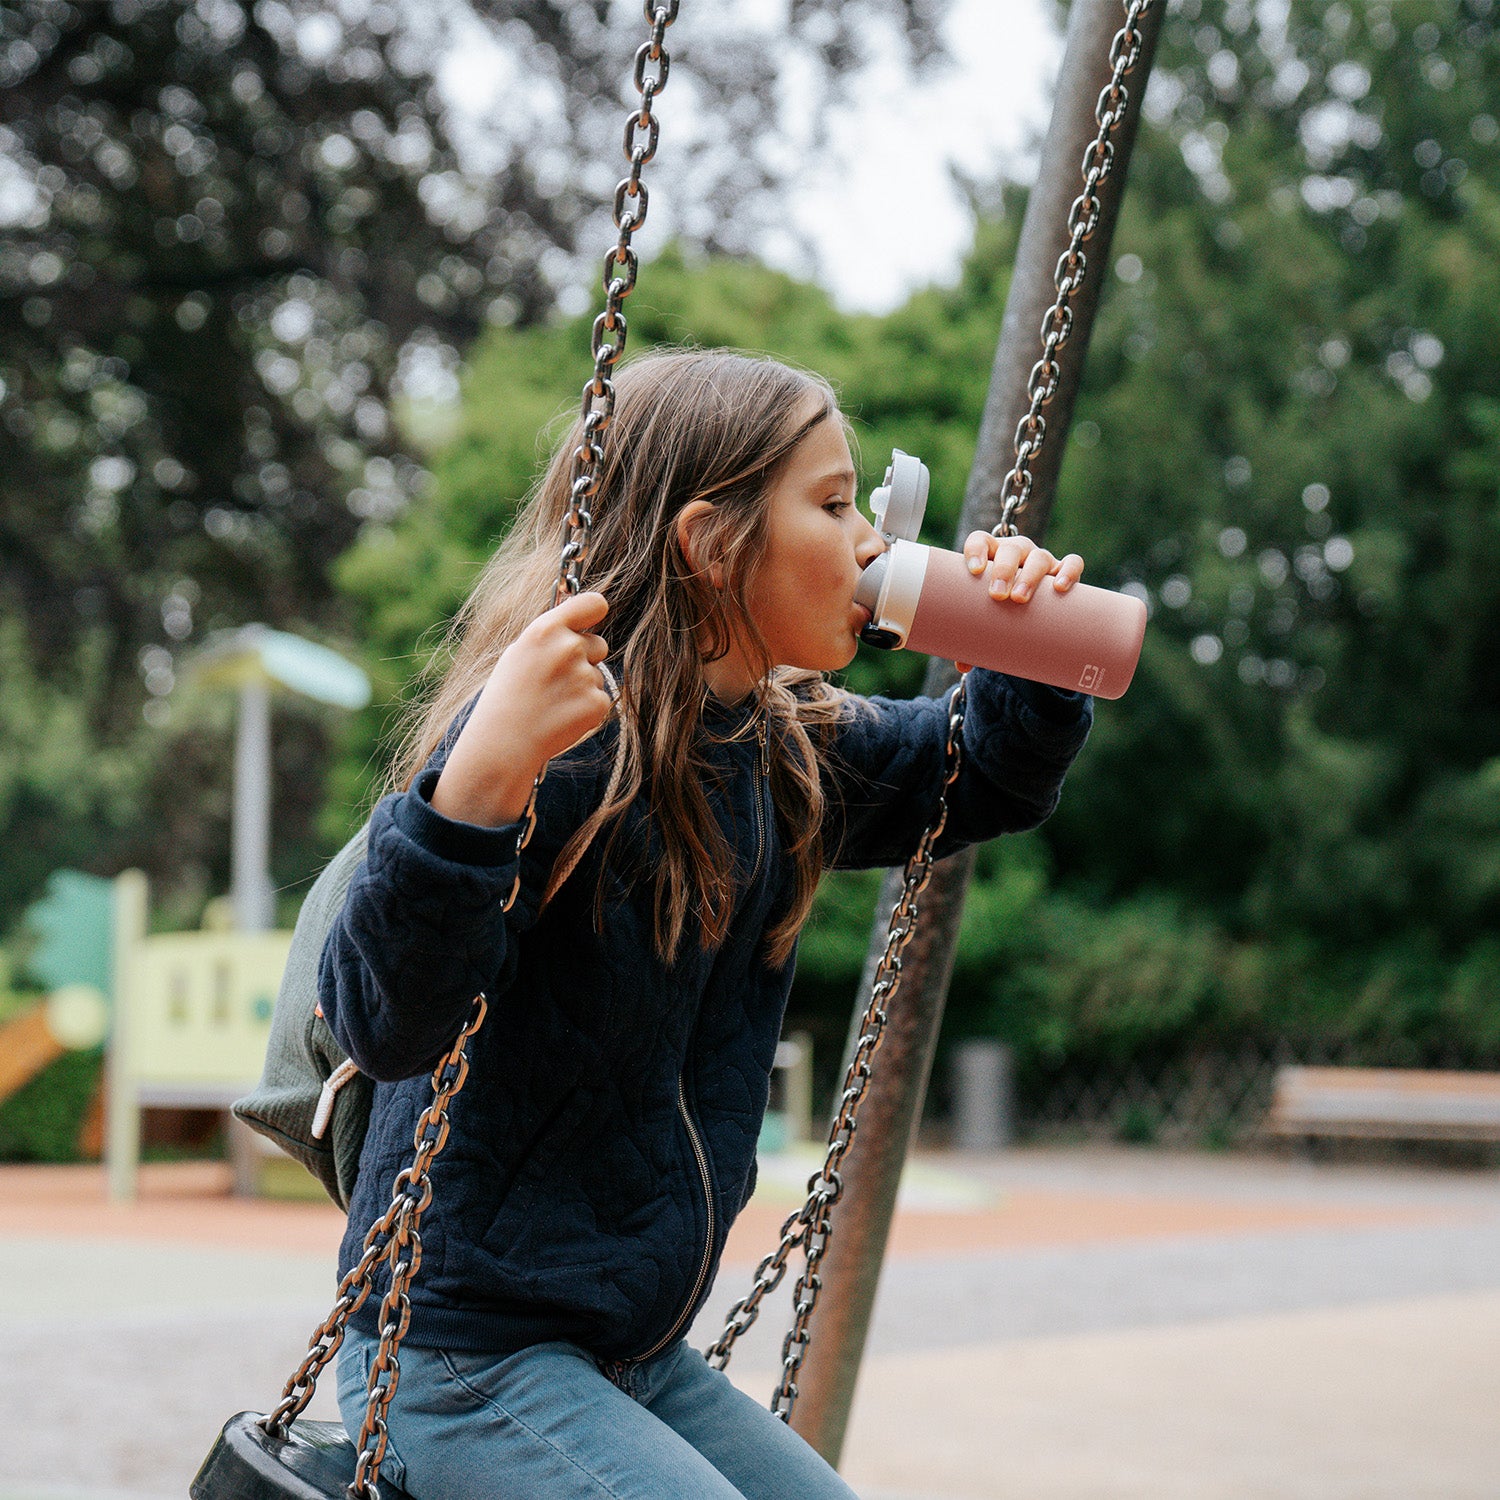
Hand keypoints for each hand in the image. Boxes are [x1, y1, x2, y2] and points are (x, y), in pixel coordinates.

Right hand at [431, 591, 613, 827]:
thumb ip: (551, 636)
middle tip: (555, 679)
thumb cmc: (507, 696)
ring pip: (596, 675)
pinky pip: (600, 699)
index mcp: (546, 630)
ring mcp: (585, 676)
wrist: (504, 742)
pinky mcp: (597, 703)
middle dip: (585, 658)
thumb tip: (578, 625)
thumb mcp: (520, 653)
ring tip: (551, 702)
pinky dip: (585, 709)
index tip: (590, 621)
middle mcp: (569, 648)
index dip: (594, 612)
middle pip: (598, 644)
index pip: (593, 603)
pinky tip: (561, 717)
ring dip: (581, 687)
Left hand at [955, 532, 1084, 673]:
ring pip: (1039, 557)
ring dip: (1030, 576)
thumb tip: (963, 663)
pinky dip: (1068, 571)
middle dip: (1003, 570)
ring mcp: (1041, 560)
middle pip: (1010, 550)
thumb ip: (974, 635)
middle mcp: (1016, 553)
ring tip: (1020, 599)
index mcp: (990, 556)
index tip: (974, 571)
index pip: (980, 541)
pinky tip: (1060, 586)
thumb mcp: (986, 617)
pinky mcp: (1063, 570)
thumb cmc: (1000, 609)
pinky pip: (1072, 562)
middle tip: (997, 595)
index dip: (976, 551)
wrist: (1030, 609)